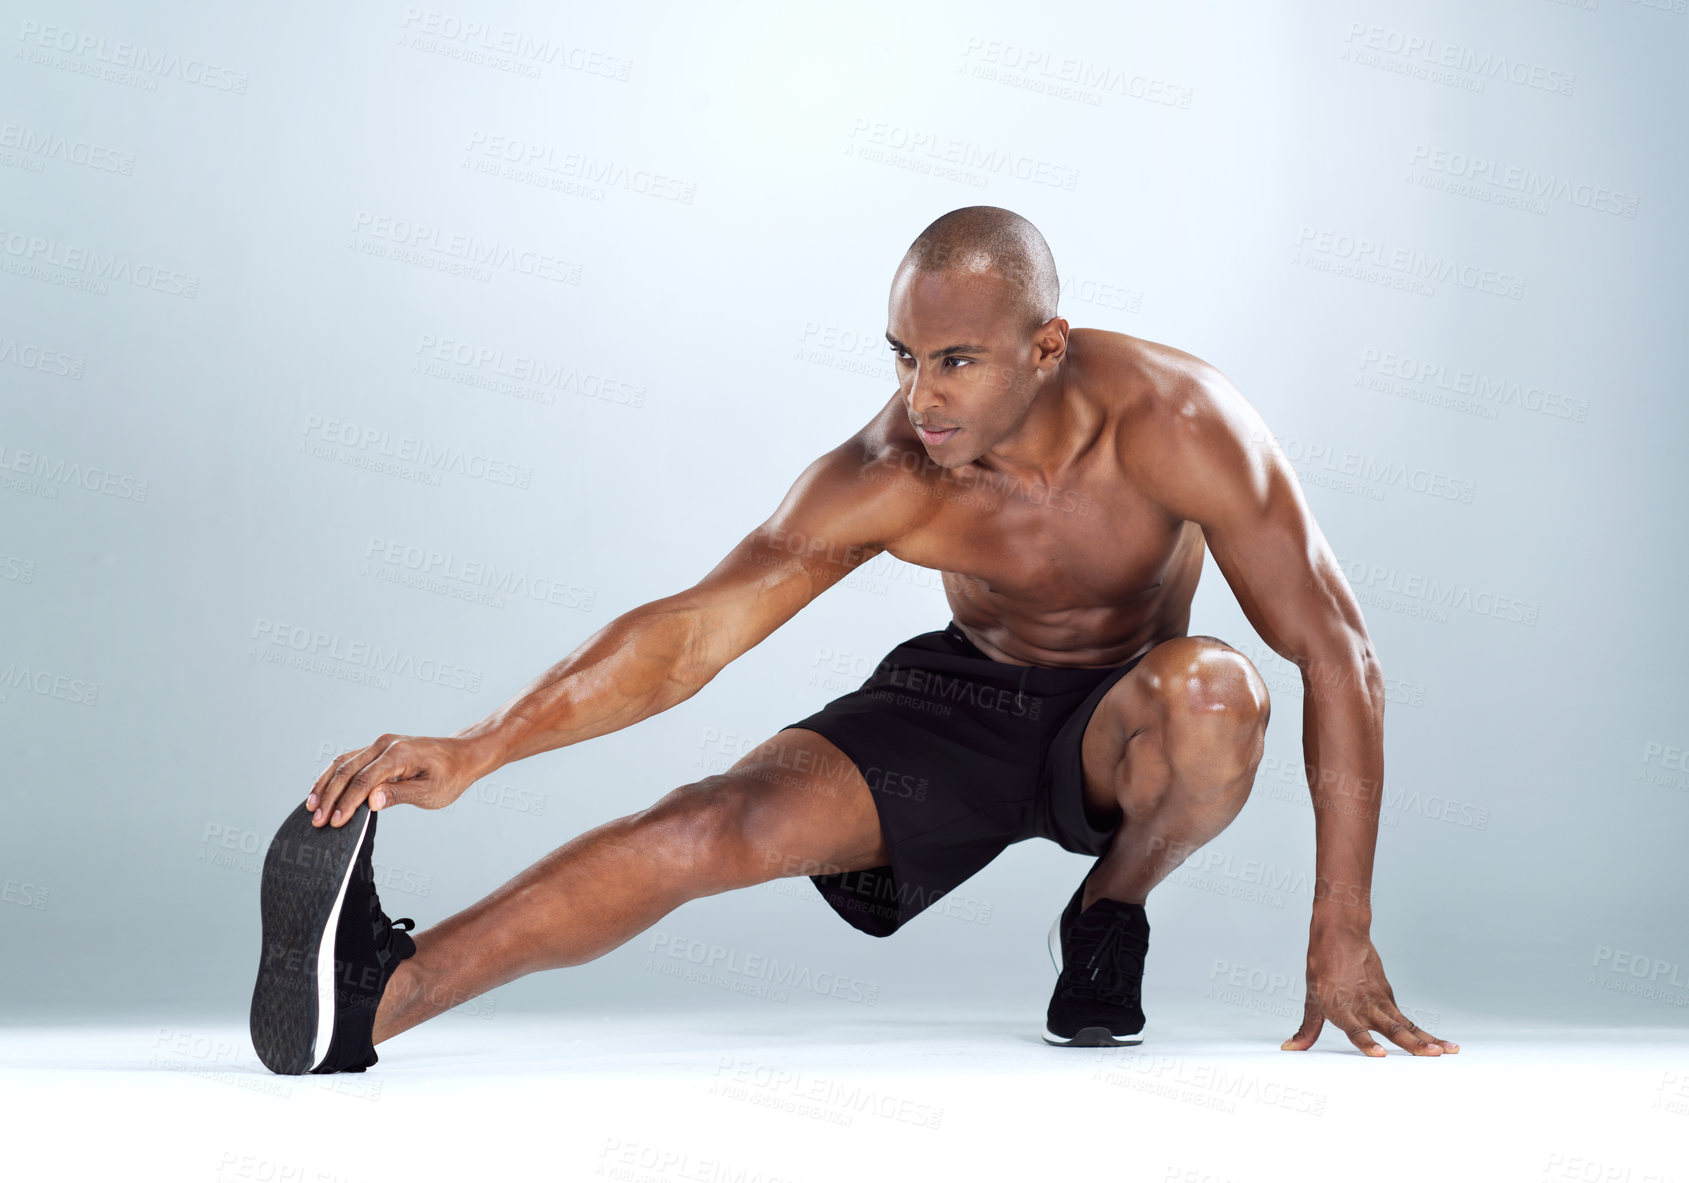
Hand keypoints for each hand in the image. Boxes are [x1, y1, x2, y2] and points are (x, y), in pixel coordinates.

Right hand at [305, 734, 487, 826]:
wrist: (462, 756)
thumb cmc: (450, 775)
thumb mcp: (431, 792)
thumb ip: (400, 795)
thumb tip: (371, 801)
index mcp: (398, 753)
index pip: (364, 780)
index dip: (347, 803)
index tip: (335, 822)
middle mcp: (384, 745)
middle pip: (347, 770)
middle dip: (330, 797)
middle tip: (316, 821)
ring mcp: (379, 745)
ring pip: (342, 763)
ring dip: (325, 785)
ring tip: (312, 808)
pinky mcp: (378, 750)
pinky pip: (349, 761)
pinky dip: (333, 777)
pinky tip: (323, 792)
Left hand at [1280, 930, 1458, 1056]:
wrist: (1340, 934)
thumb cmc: (1322, 967)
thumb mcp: (1311, 998)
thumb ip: (1307, 1028)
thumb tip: (1290, 1048)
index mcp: (1339, 1007)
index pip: (1354, 1028)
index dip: (1365, 1042)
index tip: (1379, 1054)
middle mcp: (1362, 1006)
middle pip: (1389, 1028)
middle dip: (1410, 1044)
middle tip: (1430, 1055)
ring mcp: (1378, 1001)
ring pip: (1405, 1025)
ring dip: (1426, 1040)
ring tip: (1445, 1052)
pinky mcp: (1388, 997)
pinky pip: (1408, 1020)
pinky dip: (1425, 1033)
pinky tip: (1442, 1046)